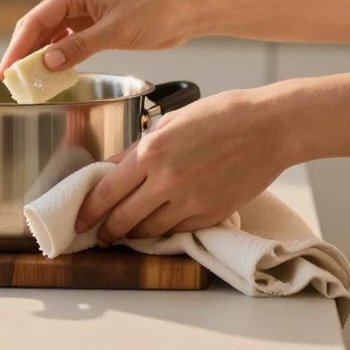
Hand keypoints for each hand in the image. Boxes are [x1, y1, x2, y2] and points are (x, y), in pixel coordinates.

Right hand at [0, 0, 206, 76]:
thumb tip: (47, 62)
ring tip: (28, 81)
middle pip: (39, 27)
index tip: (6, 69)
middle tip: (11, 80)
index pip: (36, 20)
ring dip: (40, 57)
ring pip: (51, 36)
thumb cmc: (155, 11)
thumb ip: (79, 46)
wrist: (184, 11)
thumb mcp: (115, 31)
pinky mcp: (95, 26)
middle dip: (24, 53)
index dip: (18, 46)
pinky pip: (67, 42)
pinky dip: (58, 58)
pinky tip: (52, 73)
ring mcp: (85, 12)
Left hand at [74, 89, 294, 242]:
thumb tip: (114, 168)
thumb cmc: (222, 115)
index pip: (107, 191)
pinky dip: (164, 232)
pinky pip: (178, 231)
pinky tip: (158, 227)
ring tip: (126, 232)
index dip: (89, 211)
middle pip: (123, 219)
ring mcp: (190, 201)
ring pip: (149, 231)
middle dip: (106, 231)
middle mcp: (167, 180)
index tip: (80, 220)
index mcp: (152, 151)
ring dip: (134, 234)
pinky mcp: (211, 215)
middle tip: (99, 234)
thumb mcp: (171, 121)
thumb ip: (140, 147)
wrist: (269, 128)